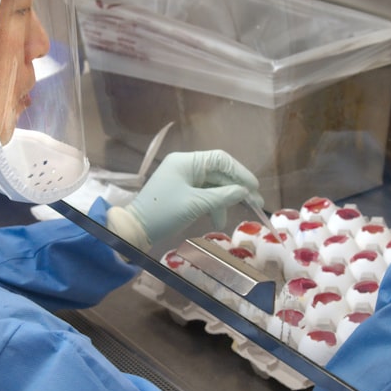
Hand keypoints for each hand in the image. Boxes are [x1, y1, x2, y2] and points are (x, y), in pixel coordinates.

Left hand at [106, 151, 262, 249]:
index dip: (240, 172)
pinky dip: (212, 205)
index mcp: (186, 162)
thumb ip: (223, 196)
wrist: (134, 230)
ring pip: (212, 185)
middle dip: (236, 189)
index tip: (254, 188)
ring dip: (223, 201)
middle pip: (218, 173)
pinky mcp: (180, 192)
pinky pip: (203, 194)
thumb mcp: (196, 204)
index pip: (221, 160)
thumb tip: (244, 192)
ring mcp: (182, 179)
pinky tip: (216, 220)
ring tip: (229, 219)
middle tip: (255, 204)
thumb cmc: (163, 213)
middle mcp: (185, 166)